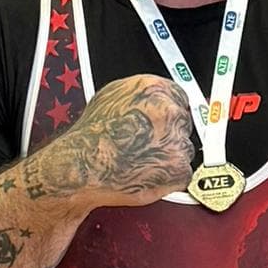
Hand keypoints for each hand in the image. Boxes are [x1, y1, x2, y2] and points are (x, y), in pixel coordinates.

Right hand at [40, 70, 197, 209]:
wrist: (84, 166)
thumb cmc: (90, 136)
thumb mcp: (111, 97)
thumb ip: (139, 97)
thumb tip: (150, 100)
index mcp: (154, 89)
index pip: (179, 98)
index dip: (169, 115)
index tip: (163, 124)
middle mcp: (169, 111)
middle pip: (183, 123)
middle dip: (169, 135)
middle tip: (147, 145)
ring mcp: (177, 140)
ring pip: (184, 149)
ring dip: (169, 156)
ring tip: (142, 160)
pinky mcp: (179, 168)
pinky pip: (182, 174)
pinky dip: (169, 178)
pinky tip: (147, 174)